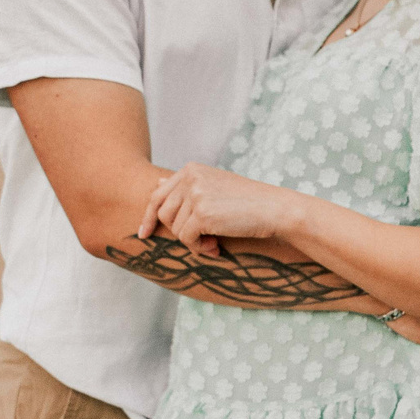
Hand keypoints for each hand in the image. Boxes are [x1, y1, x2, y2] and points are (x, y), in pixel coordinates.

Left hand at [140, 163, 305, 257]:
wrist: (275, 209)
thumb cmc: (248, 202)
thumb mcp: (214, 187)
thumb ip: (186, 186)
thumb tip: (157, 183)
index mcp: (191, 169)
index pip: (158, 195)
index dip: (148, 217)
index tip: (144, 234)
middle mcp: (190, 177)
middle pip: (163, 214)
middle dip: (179, 233)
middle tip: (203, 242)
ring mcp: (195, 194)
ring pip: (175, 230)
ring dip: (193, 243)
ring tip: (214, 243)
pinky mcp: (202, 213)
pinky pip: (186, 240)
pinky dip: (199, 249)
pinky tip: (216, 248)